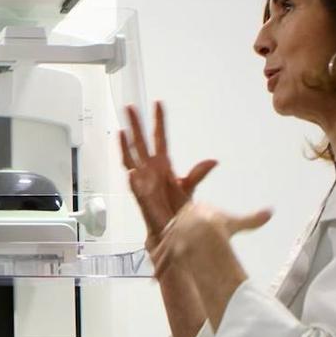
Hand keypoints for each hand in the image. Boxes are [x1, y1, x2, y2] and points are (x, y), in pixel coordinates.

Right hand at [119, 102, 217, 238]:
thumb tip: (212, 161)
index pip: (160, 138)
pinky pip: (131, 174)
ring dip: (127, 139)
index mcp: (163, 165)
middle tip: (131, 106)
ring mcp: (143, 178)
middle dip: (136, 124)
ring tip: (122, 124)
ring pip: (131, 154)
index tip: (158, 104)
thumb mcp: (188, 189)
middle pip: (141, 142)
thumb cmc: (177, 212)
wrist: (172, 232)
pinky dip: (126, 160)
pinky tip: (123, 152)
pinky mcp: (139, 190)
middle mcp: (150, 169)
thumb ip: (197, 174)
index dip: (159, 122)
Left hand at [150, 201, 271, 277]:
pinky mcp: (167, 247)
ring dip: (165, 255)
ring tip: (162, 266)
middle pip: (178, 230)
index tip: (193, 230)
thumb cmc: (219, 227)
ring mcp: (172, 235)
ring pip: (168, 246)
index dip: (193, 224)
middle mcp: (180, 222)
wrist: (202, 234)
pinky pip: (163, 259)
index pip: (192, 217)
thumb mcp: (236, 222)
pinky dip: (160, 269)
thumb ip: (252, 219)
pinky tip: (155, 277)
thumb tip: (271, 213)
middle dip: (178, 237)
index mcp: (194, 211)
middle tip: (182, 247)